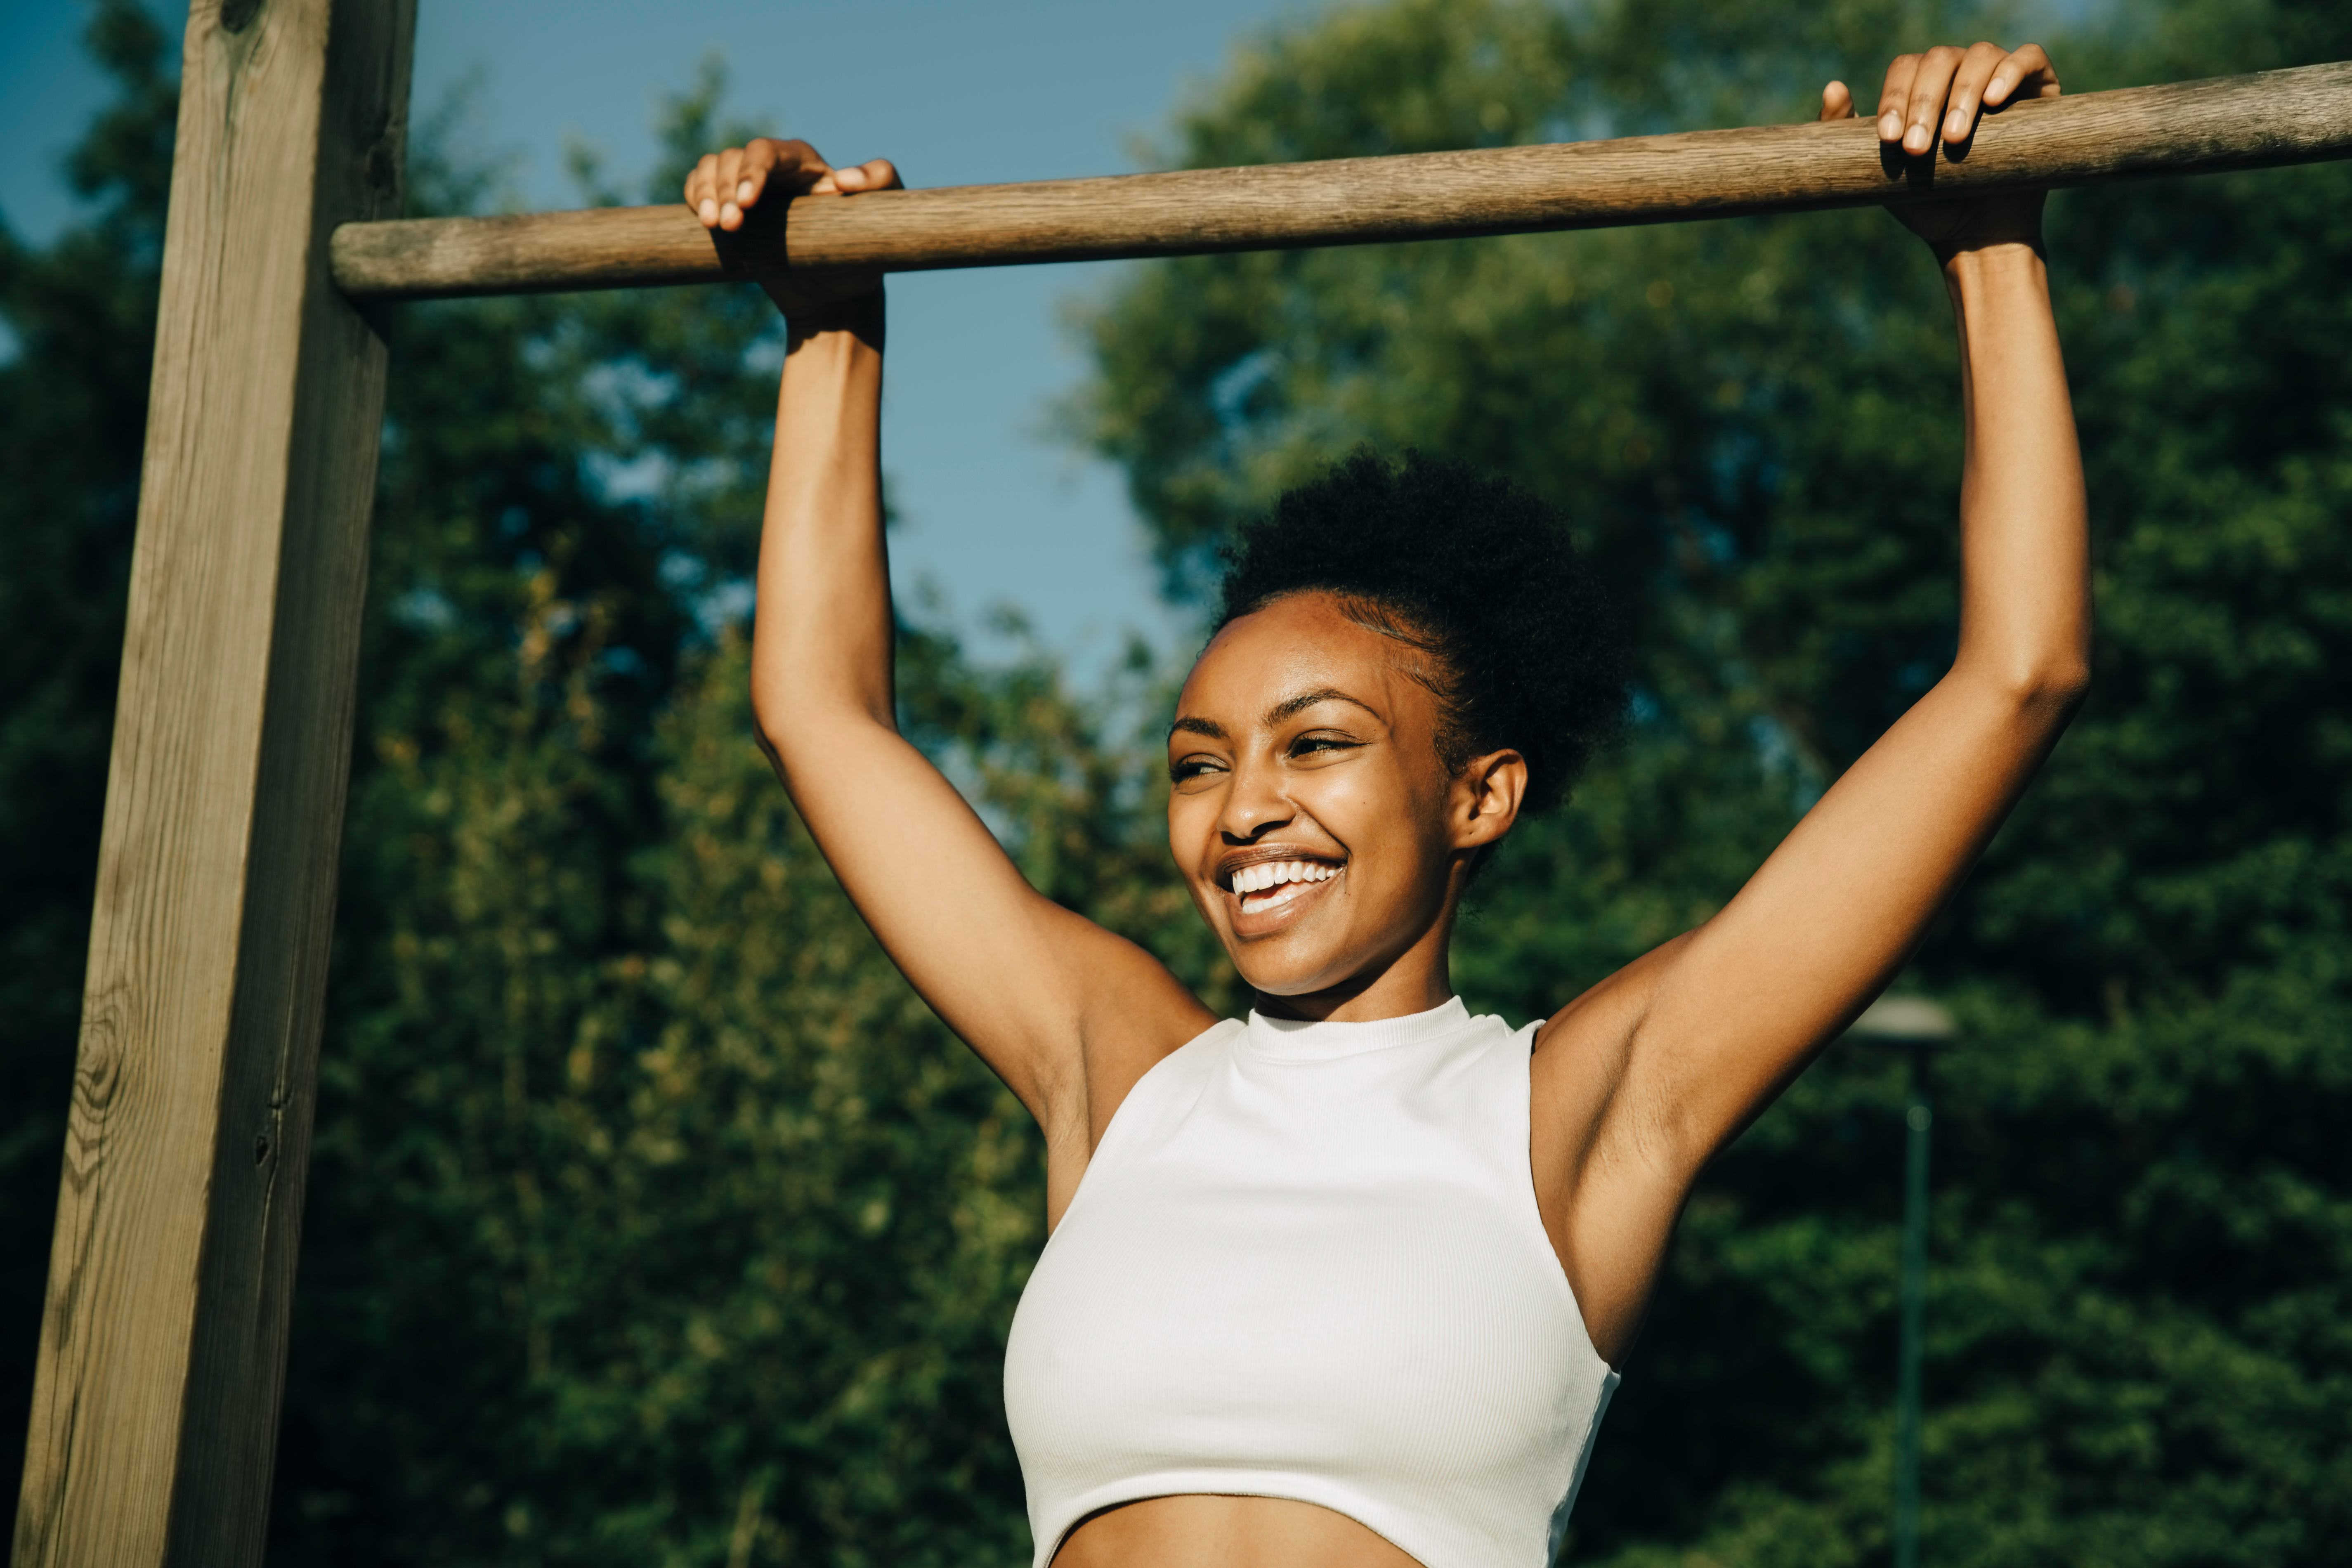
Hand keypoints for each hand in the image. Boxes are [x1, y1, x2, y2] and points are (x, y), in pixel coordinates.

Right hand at [683, 137, 902, 320]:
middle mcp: (771, 168)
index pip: (767, 152)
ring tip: (715, 227)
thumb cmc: (859, 252)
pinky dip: (695, 196)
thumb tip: (845, 177)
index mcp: (803, 162)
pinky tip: (701, 218)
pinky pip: (699, 186)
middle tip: (729, 226)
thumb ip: (882, 181)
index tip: (747, 202)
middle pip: (733, 158)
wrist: (834, 294)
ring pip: (712, 168)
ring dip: (706, 193)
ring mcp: (747, 187)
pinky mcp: (729, 207)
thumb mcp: (885, 215)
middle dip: (725, 189)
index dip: (752, 171)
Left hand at [1819, 43, 2059, 261]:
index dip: (1894, 98)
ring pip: (1979, 57)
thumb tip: (1833, 87)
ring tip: (1953, 140)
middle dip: (1924, 104)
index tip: (1889, 140)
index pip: (1905, 69)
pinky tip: (1994, 101)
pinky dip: (2010, 71)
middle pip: (1939, 60)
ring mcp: (2002, 75)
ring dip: (1962, 95)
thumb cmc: (1929, 203)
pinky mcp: (2040, 86)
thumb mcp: (1881, 172)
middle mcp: (1962, 73)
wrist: (1976, 236)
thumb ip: (1849, 135)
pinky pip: (2028, 58)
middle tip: (1918, 150)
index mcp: (1925, 86)